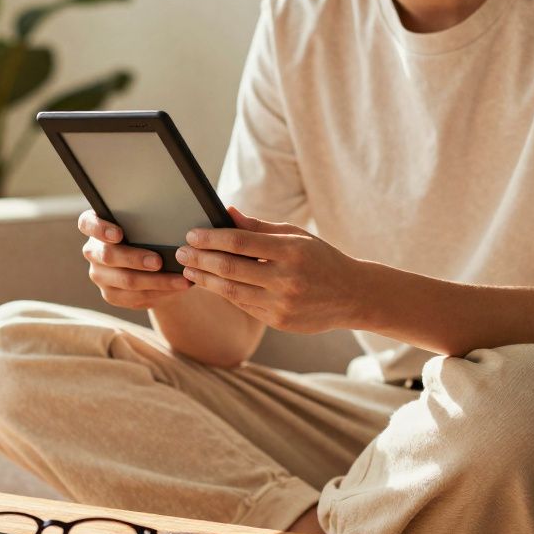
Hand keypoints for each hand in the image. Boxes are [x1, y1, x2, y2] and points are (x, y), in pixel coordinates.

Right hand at [78, 210, 190, 309]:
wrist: (152, 264)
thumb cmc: (148, 236)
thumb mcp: (146, 226)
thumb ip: (148, 224)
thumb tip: (169, 230)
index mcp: (96, 226)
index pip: (87, 224)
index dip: (100, 229)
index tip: (118, 234)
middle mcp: (93, 251)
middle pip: (108, 255)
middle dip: (135, 259)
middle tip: (158, 262)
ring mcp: (99, 275)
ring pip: (125, 280)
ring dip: (156, 281)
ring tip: (180, 279)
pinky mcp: (111, 295)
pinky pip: (134, 297)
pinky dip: (158, 292)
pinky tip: (175, 288)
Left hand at [176, 207, 364, 333]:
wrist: (352, 295)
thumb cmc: (320, 258)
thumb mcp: (295, 236)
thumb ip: (259, 227)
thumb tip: (226, 212)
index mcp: (291, 251)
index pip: (240, 242)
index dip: (210, 238)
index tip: (191, 234)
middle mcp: (286, 279)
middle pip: (230, 268)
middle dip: (200, 259)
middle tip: (180, 251)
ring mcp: (282, 303)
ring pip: (231, 291)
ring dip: (205, 279)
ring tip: (189, 268)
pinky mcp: (279, 321)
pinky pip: (243, 305)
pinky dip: (223, 294)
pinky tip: (210, 283)